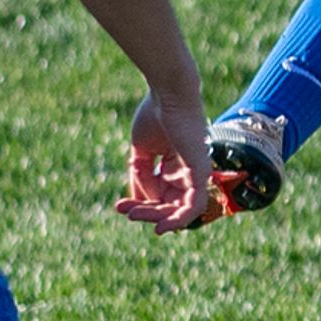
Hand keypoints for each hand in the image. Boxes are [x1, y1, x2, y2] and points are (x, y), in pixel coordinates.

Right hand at [114, 84, 212, 231]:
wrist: (167, 93)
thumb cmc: (155, 113)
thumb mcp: (141, 150)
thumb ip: (140, 175)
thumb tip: (137, 201)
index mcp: (176, 163)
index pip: (160, 193)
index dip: (140, 202)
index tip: (118, 206)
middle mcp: (189, 170)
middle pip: (168, 203)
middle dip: (145, 210)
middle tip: (124, 212)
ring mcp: (197, 172)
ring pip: (179, 208)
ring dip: (157, 216)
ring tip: (134, 215)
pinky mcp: (201, 172)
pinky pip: (194, 205)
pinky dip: (179, 219)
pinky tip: (161, 227)